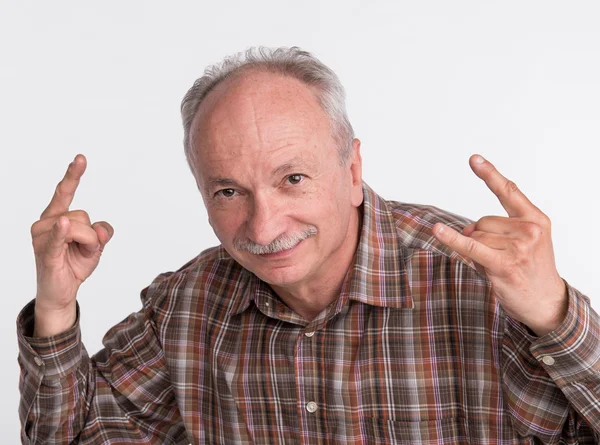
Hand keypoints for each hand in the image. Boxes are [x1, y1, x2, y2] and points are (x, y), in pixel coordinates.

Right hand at [31, 154, 112, 336]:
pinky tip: (61, 224)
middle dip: (92, 235)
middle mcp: (45, 223)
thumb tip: (102, 230)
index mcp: (56, 217)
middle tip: (83, 251)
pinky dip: (60, 232)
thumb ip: (102, 233)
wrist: (61, 292)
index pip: (64, 192)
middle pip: (83, 216)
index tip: (80, 158)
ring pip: (79, 227)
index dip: (73, 175)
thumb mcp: (96, 247)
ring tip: (74, 256)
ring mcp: (43, 237)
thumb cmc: (74, 265)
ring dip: (88, 245)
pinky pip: (57, 238)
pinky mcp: (47, 253)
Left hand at [432, 154, 566, 336]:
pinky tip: (437, 231)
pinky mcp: (504, 264)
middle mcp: (529, 230)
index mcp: (535, 219)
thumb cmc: (531, 270)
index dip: (490, 174)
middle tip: (499, 257)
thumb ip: (497, 228)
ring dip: (477, 252)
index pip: (509, 191)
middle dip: (480, 237)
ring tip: (497, 267)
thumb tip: (463, 229)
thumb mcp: (524, 242)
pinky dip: (452, 240)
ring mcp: (518, 247)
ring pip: (475, 237)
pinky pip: (471, 247)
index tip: (473, 159)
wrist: (546, 302)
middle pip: (482, 221)